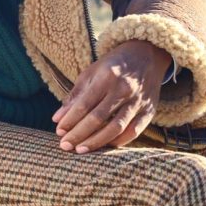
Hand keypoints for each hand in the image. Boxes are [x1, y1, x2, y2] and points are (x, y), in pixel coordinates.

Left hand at [52, 39, 170, 153]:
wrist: (147, 55)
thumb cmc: (114, 65)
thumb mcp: (91, 73)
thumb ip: (75, 96)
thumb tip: (57, 118)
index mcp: (107, 76)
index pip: (84, 104)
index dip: (70, 120)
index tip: (59, 131)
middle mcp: (124, 89)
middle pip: (98, 118)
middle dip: (79, 134)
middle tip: (65, 145)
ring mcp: (138, 101)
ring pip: (115, 128)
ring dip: (96, 142)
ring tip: (80, 150)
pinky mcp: (148, 111)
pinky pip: (133, 132)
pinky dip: (118, 141)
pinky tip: (104, 146)